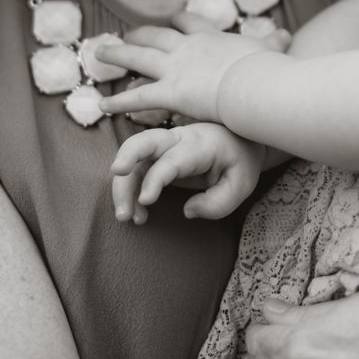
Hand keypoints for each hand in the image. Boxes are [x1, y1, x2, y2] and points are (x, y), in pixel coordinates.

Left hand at [96, 24, 271, 122]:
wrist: (255, 84)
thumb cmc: (265, 69)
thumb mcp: (270, 49)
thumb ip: (273, 43)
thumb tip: (286, 34)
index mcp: (210, 37)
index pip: (190, 24)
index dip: (179, 22)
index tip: (173, 20)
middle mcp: (187, 48)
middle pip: (156, 36)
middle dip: (140, 34)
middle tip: (127, 34)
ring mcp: (175, 69)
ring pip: (138, 57)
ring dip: (117, 54)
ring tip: (101, 53)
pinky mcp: (170, 93)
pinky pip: (138, 97)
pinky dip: (119, 101)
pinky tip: (103, 104)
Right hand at [111, 122, 263, 223]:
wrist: (240, 144)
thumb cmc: (239, 163)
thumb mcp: (242, 184)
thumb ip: (219, 202)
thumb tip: (188, 211)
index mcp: (200, 145)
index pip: (171, 160)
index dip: (155, 179)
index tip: (145, 200)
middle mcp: (177, 140)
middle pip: (143, 141)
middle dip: (126, 157)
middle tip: (117, 176)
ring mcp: (163, 147)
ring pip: (132, 158)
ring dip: (122, 186)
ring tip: (126, 217)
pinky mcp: (155, 157)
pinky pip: (134, 171)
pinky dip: (129, 191)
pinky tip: (137, 215)